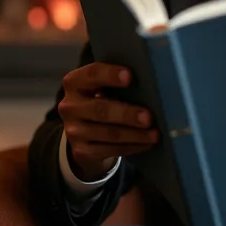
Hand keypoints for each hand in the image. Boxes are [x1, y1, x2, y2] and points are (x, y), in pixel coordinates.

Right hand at [58, 63, 157, 181]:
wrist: (83, 133)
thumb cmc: (102, 100)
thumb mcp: (101, 87)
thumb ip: (117, 81)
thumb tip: (150, 80)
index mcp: (75, 82)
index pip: (91, 74)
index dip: (110, 74)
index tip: (130, 76)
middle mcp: (70, 106)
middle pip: (100, 109)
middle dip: (127, 114)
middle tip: (149, 117)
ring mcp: (73, 131)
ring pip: (108, 133)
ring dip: (135, 134)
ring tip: (155, 134)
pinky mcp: (81, 151)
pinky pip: (110, 150)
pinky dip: (131, 147)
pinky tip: (146, 143)